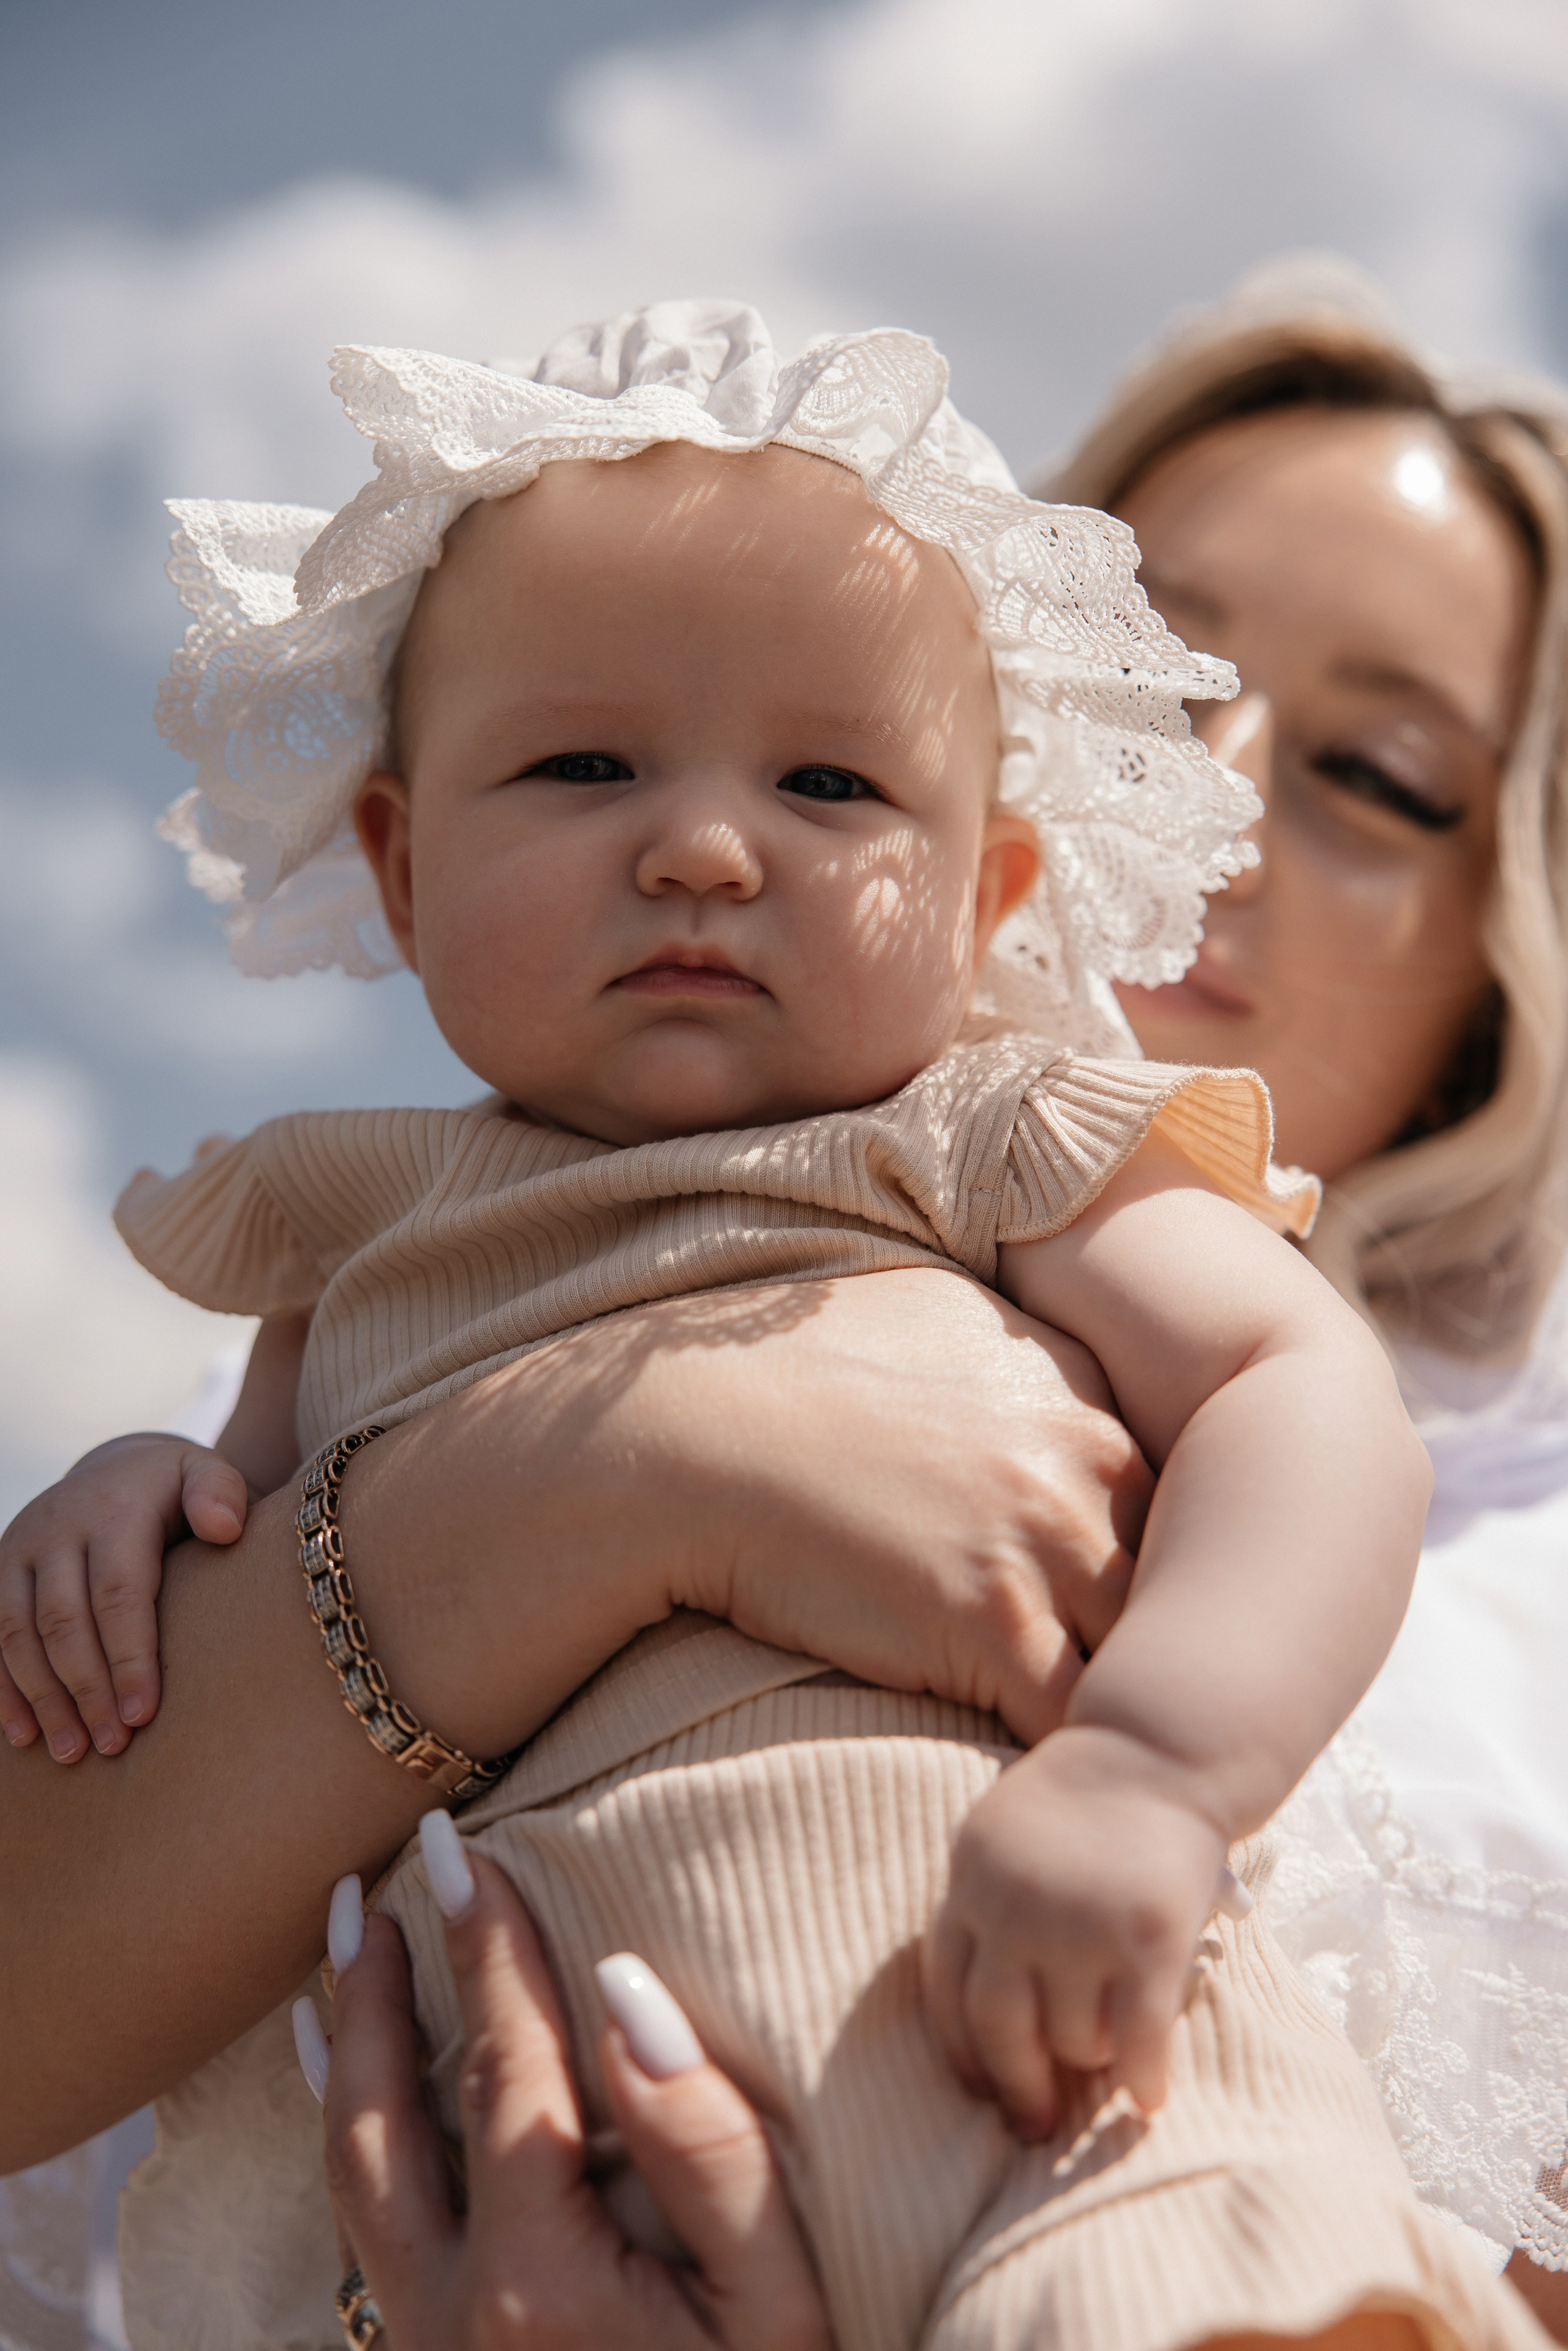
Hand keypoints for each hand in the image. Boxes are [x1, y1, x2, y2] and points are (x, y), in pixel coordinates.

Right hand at [0, 1434, 247, 1759]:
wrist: (113, 1468)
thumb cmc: (176, 1489)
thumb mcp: (204, 1473)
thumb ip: (220, 1493)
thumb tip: (225, 1528)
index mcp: (113, 1511)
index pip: (118, 1593)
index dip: (128, 1657)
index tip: (144, 1714)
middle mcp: (56, 1529)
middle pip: (63, 1621)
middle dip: (86, 1689)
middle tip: (112, 1745)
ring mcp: (19, 1551)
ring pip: (17, 1634)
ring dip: (42, 1698)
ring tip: (72, 1753)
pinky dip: (5, 1688)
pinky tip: (25, 1735)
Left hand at [317, 1822, 829, 2350]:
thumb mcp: (776, 2296)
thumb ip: (703, 2145)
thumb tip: (624, 1996)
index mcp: (539, 2279)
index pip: (505, 2067)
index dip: (488, 1950)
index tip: (463, 1849)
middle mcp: (453, 2314)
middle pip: (382, 2117)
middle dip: (373, 1991)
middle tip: (372, 1884)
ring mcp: (432, 2349)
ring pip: (352, 2178)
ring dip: (344, 2054)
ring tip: (343, 1959)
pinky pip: (363, 2228)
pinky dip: (350, 2136)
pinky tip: (352, 2092)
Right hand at [356, 1269, 1152, 1757]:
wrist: (680, 1438)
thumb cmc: (777, 1381)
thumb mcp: (924, 1323)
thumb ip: (1011, 1362)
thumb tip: (1041, 1381)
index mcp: (1078, 1389)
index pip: (1176, 1503)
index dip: (1162, 1574)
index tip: (1154, 1632)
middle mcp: (1089, 1455)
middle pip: (1189, 1583)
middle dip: (1182, 1655)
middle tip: (1187, 1728)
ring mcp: (1053, 1540)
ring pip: (1153, 1661)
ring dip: (1144, 1724)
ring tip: (1145, 1791)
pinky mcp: (1001, 1629)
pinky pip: (1083, 1726)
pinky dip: (1083, 1773)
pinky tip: (1073, 1811)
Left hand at [923, 1725, 1227, 2133]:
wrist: (1157, 1746)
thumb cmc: (1082, 1798)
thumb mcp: (1003, 1833)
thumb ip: (986, 1905)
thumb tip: (976, 2010)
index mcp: (971, 1878)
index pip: (945, 1987)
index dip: (961, 2049)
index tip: (979, 2086)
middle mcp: (1016, 1906)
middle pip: (998, 2028)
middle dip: (1014, 2088)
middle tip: (1030, 2126)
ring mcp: (1082, 1922)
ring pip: (1074, 2039)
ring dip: (1089, 2065)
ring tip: (1104, 2069)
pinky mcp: (1147, 1935)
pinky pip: (1139, 2036)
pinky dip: (1144, 2078)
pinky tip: (1149, 2101)